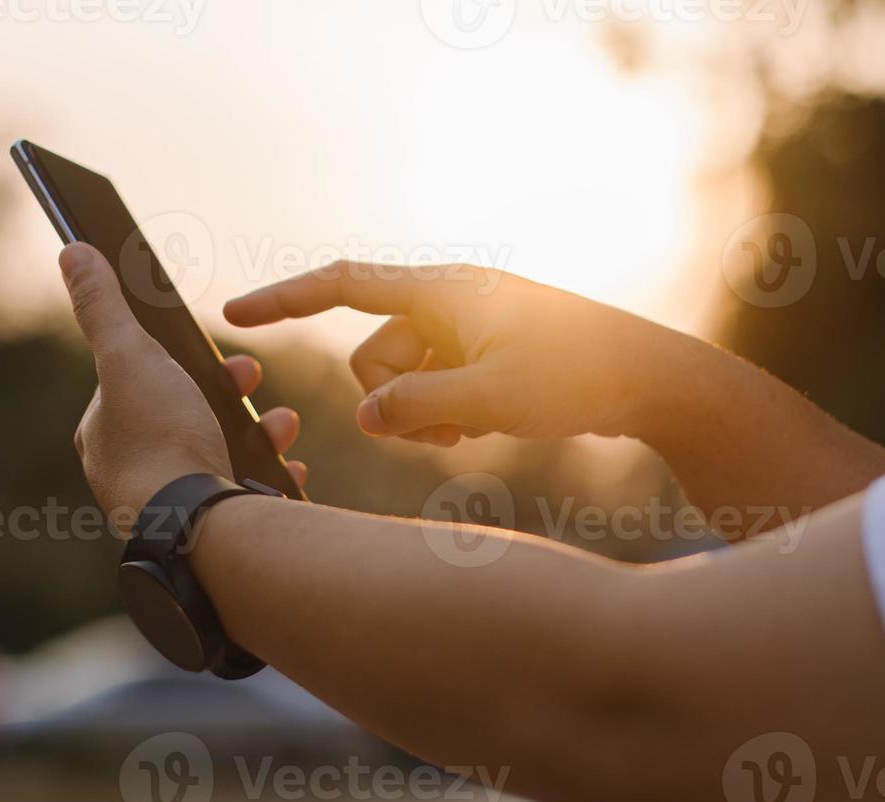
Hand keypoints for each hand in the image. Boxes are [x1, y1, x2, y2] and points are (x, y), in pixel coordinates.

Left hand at [62, 245, 305, 525]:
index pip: (135, 386)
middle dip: (224, 395)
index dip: (176, 362)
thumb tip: (72, 253)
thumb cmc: (161, 441)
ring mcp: (169, 507)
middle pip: (181, 417)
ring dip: (256, 433)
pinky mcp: (208, 532)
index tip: (215, 353)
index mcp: (103, 439)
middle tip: (251, 377)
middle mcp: (129, 476)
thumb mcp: (130, 357)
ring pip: (215, 454)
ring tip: (282, 424)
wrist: (199, 528)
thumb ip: (103, 308)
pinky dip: (267, 476)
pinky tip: (286, 467)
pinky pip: (242, 495)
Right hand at [223, 262, 708, 447]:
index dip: (283, 299)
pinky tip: (488, 428)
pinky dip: (446, 416)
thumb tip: (365, 417)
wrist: (651, 381)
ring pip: (403, 383)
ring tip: (473, 432)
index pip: (343, 285)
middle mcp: (449, 303)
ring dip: (422, 417)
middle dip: (391, 401)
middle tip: (444, 429)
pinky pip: (435, 391)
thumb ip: (415, 408)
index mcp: (442, 291)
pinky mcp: (484, 357)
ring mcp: (467, 331)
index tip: (233, 314)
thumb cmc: (576, 379)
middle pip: (373, 356)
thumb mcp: (488, 400)